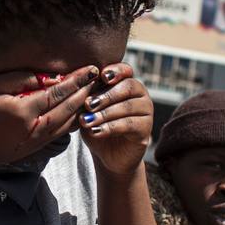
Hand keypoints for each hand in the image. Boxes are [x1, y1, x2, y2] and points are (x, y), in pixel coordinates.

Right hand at [0, 67, 101, 169]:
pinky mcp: (39, 146)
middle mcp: (37, 127)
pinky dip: (77, 120)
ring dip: (85, 106)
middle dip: (87, 91)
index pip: (59, 92)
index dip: (77, 80)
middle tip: (100, 77)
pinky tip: (83, 110)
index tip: (91, 68)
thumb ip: (22, 80)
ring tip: (96, 92)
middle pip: (70, 107)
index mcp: (25, 110)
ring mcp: (40, 139)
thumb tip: (50, 77)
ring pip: (71, 122)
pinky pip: (65, 132)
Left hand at [78, 65, 152, 181]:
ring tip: (87, 120)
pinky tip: (95, 131)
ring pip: (127, 107)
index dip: (116, 70)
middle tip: (88, 104)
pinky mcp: (146, 129)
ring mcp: (146, 111)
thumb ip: (86, 97)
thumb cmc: (96, 125)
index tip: (102, 75)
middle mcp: (140, 95)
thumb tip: (78, 85)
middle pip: (128, 87)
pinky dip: (110, 127)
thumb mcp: (87, 110)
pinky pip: (129, 124)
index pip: (126, 70)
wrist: (106, 155)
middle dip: (106, 95)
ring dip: (105, 113)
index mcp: (126, 83)